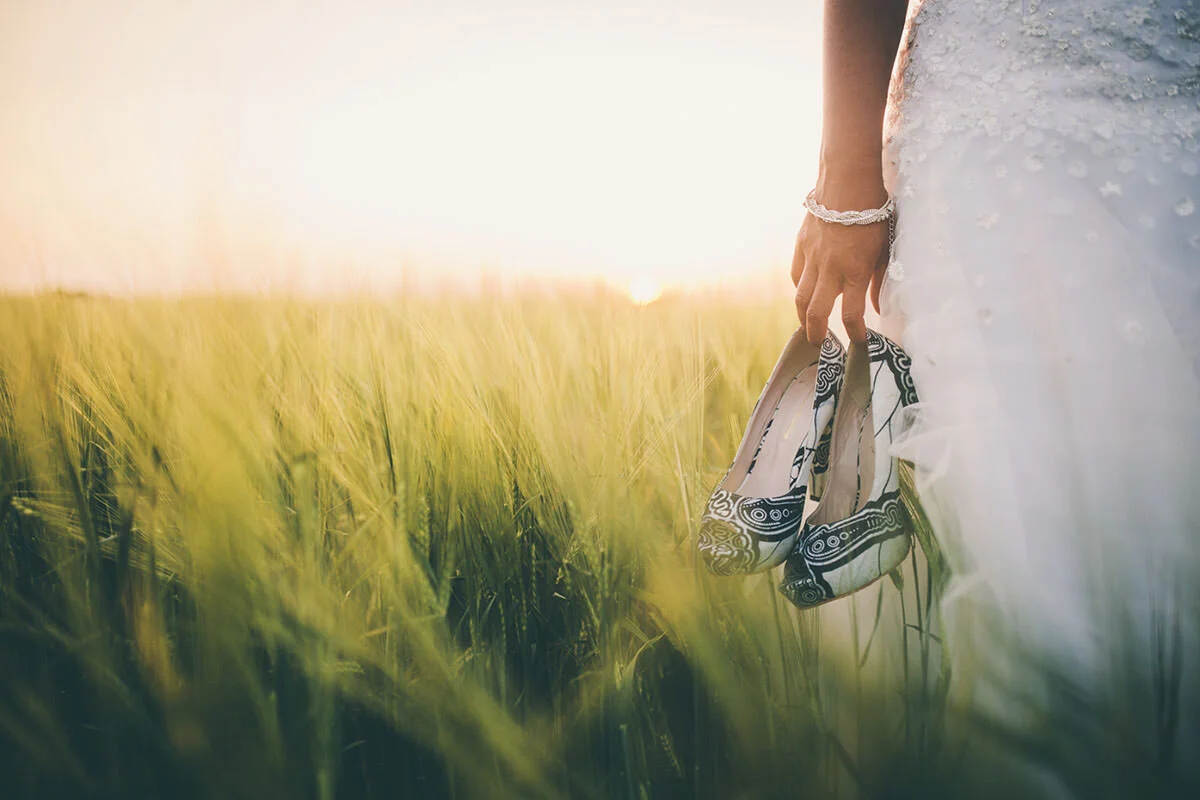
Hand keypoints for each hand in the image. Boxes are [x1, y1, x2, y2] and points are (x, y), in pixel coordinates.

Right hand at [791, 208, 890, 344]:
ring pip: (800, 298)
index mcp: (855, 272)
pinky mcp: (801, 247)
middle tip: (820, 344)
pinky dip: (800, 288)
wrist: (847, 183)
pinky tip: (805, 292)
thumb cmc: (873, 214)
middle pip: (816, 313)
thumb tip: (878, 308)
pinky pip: (796, 275)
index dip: (855, 334)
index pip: (851, 315)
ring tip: (807, 326)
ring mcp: (812, 259)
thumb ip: (879, 280)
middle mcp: (831, 270)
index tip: (860, 343)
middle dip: (817, 334)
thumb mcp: (884, 248)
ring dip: (802, 317)